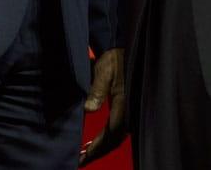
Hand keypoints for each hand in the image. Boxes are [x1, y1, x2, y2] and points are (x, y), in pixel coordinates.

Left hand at [78, 48, 126, 164]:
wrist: (127, 51)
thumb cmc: (115, 60)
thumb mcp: (104, 70)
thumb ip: (97, 89)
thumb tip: (88, 109)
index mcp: (124, 104)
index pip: (111, 133)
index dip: (97, 148)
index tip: (82, 157)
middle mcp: (129, 112)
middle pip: (114, 140)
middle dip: (97, 152)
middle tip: (80, 161)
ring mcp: (130, 112)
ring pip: (116, 137)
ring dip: (102, 147)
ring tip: (85, 154)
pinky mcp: (128, 110)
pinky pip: (118, 130)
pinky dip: (107, 139)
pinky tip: (95, 142)